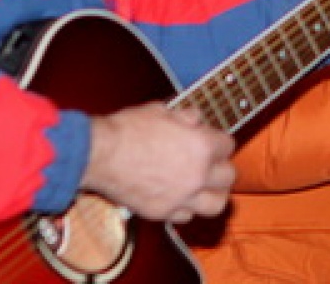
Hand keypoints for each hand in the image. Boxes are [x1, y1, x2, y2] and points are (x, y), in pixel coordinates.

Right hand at [82, 102, 233, 223]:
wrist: (100, 154)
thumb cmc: (128, 129)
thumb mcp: (161, 111)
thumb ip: (185, 116)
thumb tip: (195, 119)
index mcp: (202, 146)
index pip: (228, 145)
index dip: (218, 141)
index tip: (210, 140)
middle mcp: (198, 174)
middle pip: (229, 177)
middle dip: (221, 168)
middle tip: (212, 164)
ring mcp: (181, 197)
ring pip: (216, 204)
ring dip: (214, 195)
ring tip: (206, 188)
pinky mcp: (162, 213)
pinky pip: (186, 217)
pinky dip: (186, 209)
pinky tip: (179, 198)